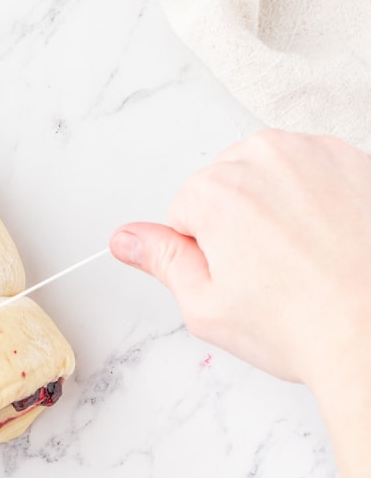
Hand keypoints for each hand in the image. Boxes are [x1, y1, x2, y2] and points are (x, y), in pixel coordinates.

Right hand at [109, 130, 370, 406]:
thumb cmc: (303, 325)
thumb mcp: (206, 306)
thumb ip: (162, 261)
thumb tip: (128, 239)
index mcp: (217, 189)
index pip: (183, 212)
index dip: (205, 253)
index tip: (236, 277)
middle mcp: (264, 156)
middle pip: (228, 185)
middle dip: (240, 223)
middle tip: (271, 274)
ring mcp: (315, 153)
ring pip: (273, 176)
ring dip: (280, 208)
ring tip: (304, 260)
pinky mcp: (355, 160)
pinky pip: (317, 173)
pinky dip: (321, 202)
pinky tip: (331, 243)